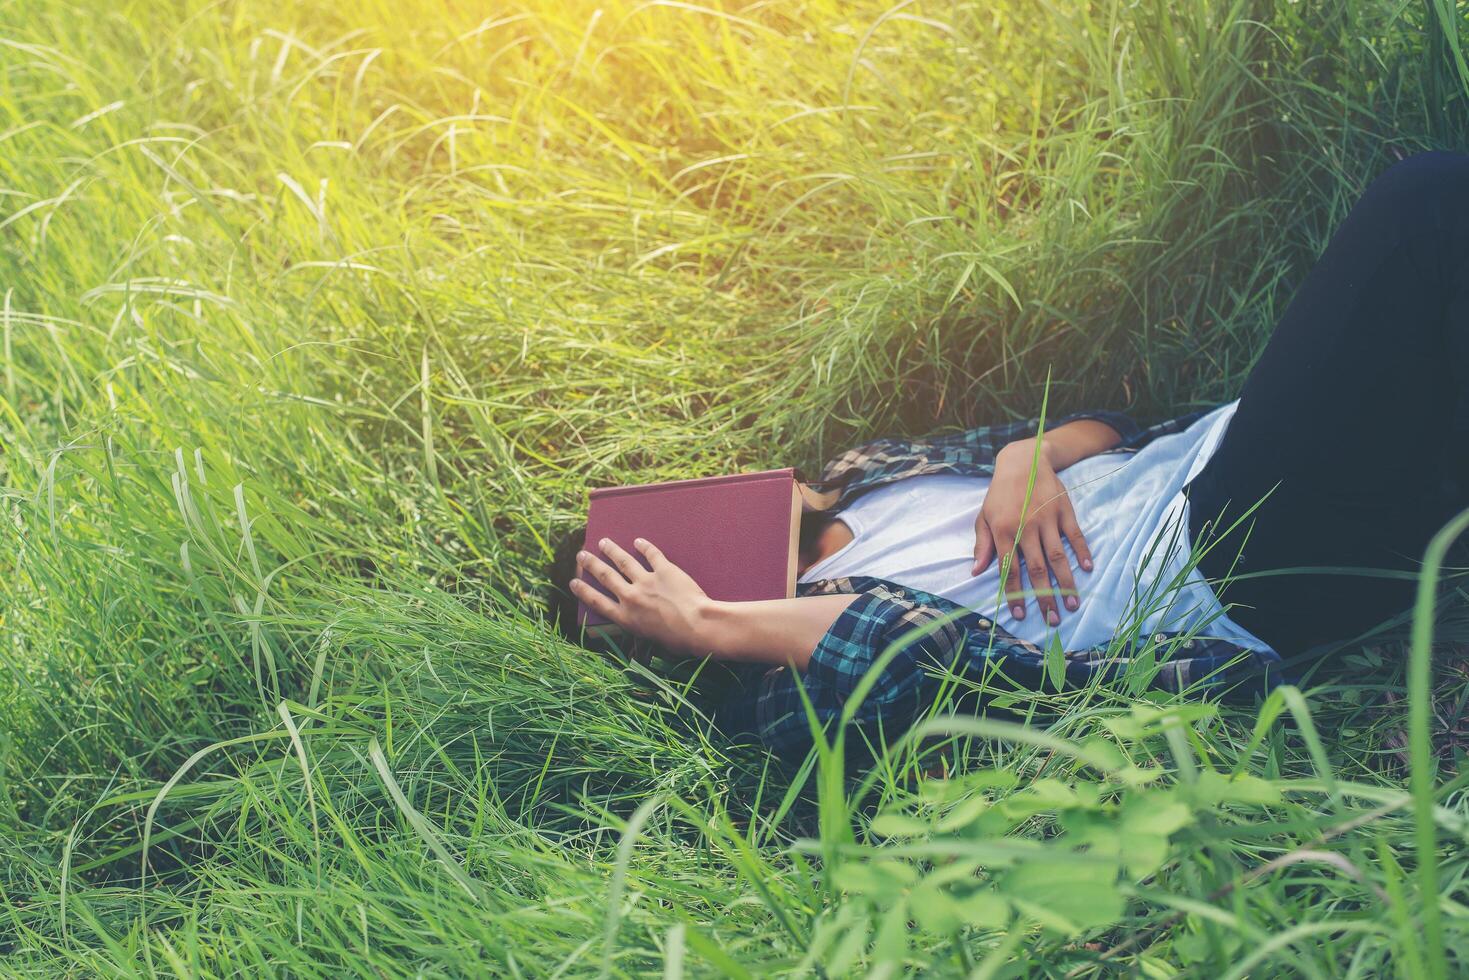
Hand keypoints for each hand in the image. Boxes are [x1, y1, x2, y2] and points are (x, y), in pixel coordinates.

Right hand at [569, 537, 713, 653]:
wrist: (697, 626)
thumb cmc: (677, 640)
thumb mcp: (649, 640)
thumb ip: (639, 630)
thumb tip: (636, 629)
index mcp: (626, 617)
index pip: (597, 601)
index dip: (583, 591)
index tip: (573, 582)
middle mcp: (631, 597)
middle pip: (606, 577)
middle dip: (592, 564)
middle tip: (581, 555)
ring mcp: (647, 582)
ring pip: (624, 561)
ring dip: (612, 550)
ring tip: (604, 542)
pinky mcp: (665, 571)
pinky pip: (652, 555)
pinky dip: (645, 546)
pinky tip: (638, 541)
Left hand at [973, 439, 1092, 625]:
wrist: (1023, 460)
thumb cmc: (1000, 494)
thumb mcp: (984, 517)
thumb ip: (982, 545)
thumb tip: (977, 572)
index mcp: (1004, 531)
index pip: (1009, 570)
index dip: (1015, 594)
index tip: (1020, 614)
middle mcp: (1026, 528)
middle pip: (1037, 569)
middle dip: (1044, 598)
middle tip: (1052, 620)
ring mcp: (1047, 519)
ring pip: (1057, 557)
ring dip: (1066, 583)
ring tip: (1072, 605)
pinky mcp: (1064, 511)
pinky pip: (1075, 536)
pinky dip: (1082, 552)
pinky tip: (1087, 569)